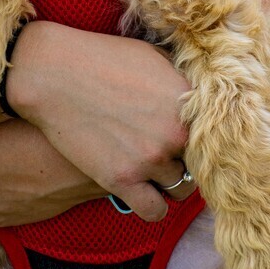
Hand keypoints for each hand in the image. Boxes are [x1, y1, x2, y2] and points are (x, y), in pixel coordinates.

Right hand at [7, 21, 195, 221]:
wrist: (55, 74)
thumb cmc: (104, 58)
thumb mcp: (154, 57)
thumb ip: (180, 80)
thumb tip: (196, 92)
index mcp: (189, 101)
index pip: (215, 134)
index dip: (203, 136)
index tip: (190, 137)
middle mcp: (176, 133)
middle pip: (200, 163)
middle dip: (187, 159)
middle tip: (170, 154)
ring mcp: (149, 158)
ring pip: (180, 189)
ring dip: (170, 182)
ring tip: (155, 172)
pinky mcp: (121, 179)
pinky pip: (154, 211)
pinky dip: (152, 206)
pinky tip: (143, 192)